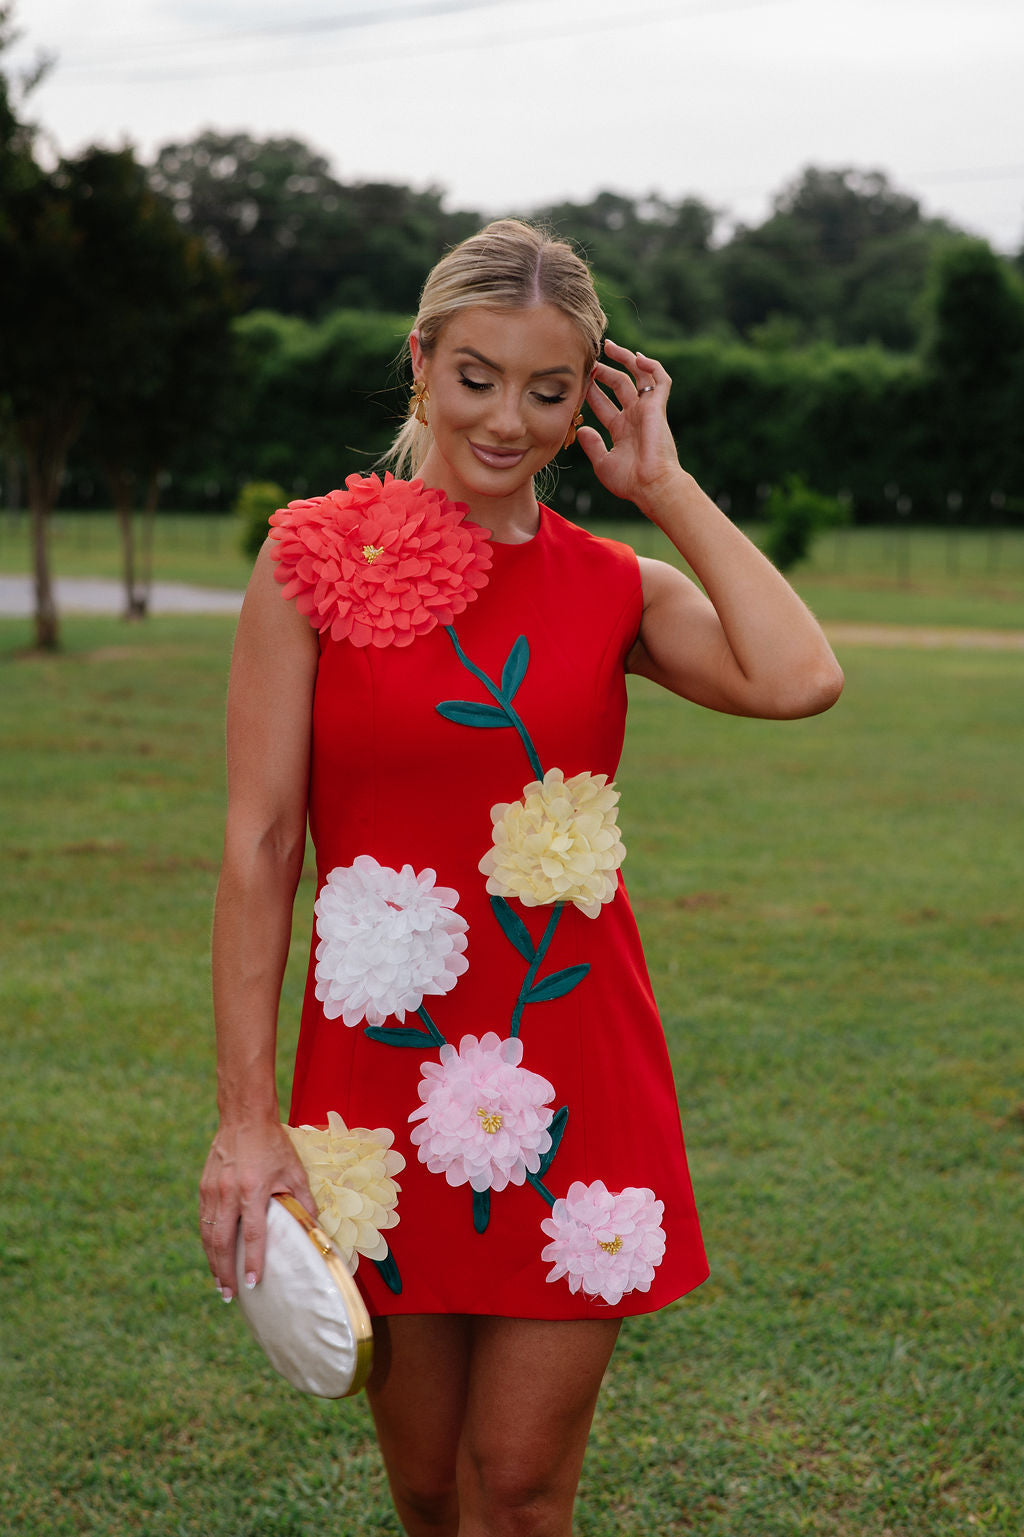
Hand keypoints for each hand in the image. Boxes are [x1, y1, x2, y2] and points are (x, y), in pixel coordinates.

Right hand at [198, 1118, 316, 1301]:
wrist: (244, 1117)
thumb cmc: (273, 1143)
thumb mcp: (295, 1170)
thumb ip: (303, 1201)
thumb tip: (314, 1228)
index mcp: (253, 1190)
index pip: (252, 1234)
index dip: (252, 1261)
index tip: (252, 1284)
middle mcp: (228, 1193)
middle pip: (222, 1242)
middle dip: (225, 1271)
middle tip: (228, 1294)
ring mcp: (212, 1190)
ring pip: (208, 1234)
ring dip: (213, 1261)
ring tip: (219, 1282)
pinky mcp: (204, 1186)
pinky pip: (204, 1220)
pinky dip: (208, 1241)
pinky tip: (213, 1254)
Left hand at [577, 340, 683, 514]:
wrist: (652, 485)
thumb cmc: (630, 481)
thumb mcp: (603, 462)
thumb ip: (592, 444)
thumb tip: (582, 429)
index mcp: (622, 430)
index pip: (604, 404)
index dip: (591, 391)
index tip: (578, 381)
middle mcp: (635, 417)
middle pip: (620, 385)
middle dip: (605, 372)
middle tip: (591, 362)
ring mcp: (647, 410)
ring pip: (639, 375)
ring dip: (626, 359)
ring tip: (609, 347)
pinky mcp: (658, 406)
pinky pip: (660, 379)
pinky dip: (652, 366)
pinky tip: (637, 357)